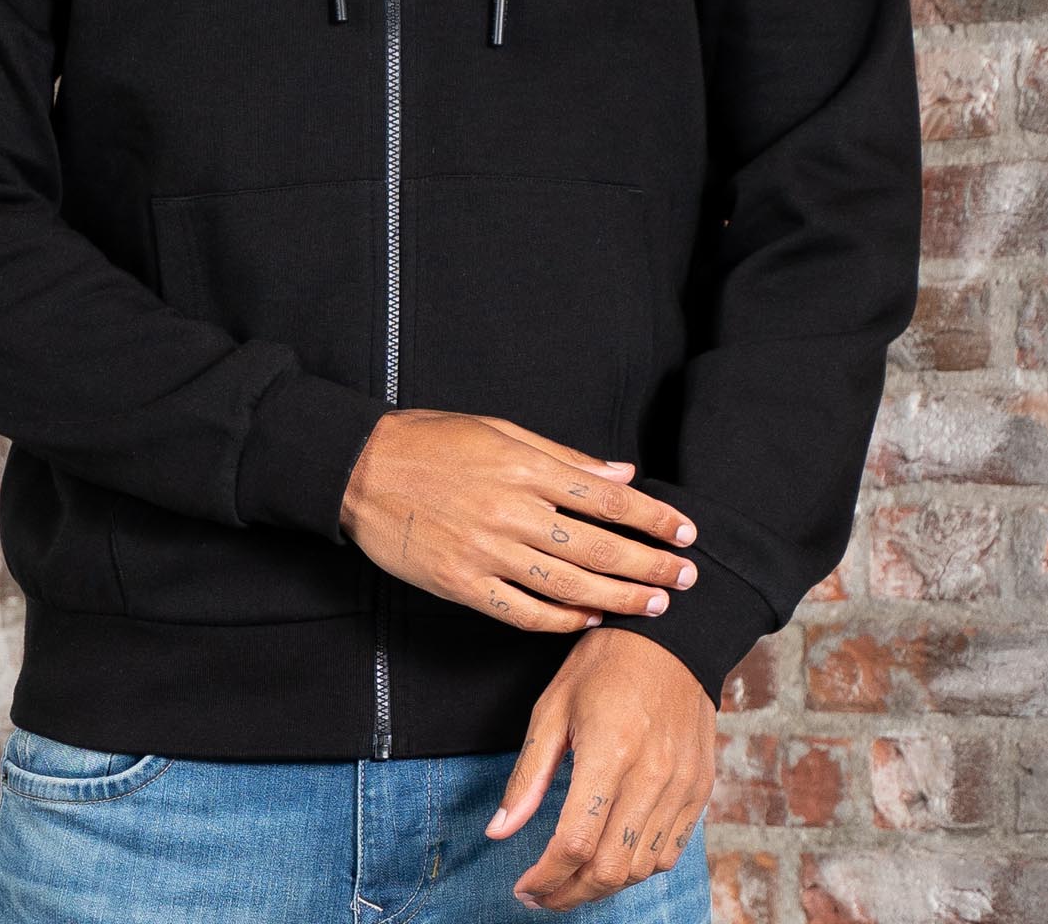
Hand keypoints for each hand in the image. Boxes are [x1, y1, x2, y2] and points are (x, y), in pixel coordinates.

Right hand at [338, 408, 698, 632]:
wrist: (361, 468)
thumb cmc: (430, 440)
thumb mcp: (498, 429)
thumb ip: (562, 456)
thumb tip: (620, 472)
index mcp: (522, 466)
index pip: (604, 497)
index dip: (651, 518)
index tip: (685, 532)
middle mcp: (510, 510)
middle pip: (596, 546)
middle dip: (649, 564)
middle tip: (686, 578)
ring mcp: (485, 551)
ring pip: (568, 584)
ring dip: (619, 597)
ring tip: (654, 606)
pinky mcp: (461, 584)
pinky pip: (522, 611)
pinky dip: (561, 619)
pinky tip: (589, 619)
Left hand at [487, 626, 715, 911]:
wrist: (671, 637)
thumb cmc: (603, 665)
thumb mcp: (553, 707)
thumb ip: (529, 775)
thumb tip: (498, 831)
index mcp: (610, 751)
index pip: (576, 843)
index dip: (546, 878)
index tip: (524, 887)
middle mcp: (652, 776)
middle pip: (610, 869)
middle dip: (570, 894)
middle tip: (542, 894)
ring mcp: (681, 786)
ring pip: (641, 869)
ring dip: (603, 885)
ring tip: (572, 878)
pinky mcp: (699, 789)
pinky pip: (669, 852)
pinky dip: (638, 866)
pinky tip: (612, 855)